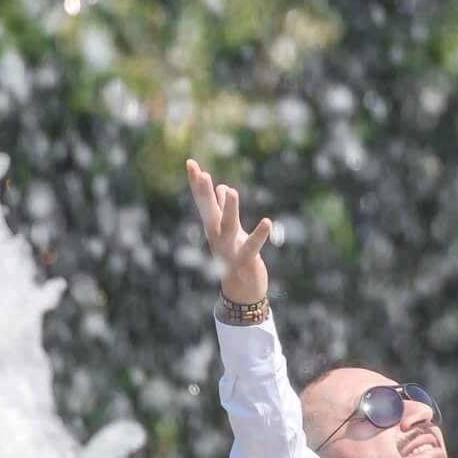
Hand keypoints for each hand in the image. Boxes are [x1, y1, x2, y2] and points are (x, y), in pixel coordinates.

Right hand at [186, 157, 272, 304]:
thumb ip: (225, 209)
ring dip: (230, 209)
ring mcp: (229, 249)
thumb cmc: (234, 258)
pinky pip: (252, 246)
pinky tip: (267, 222)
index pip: (203, 201)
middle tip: (201, 174)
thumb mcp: (230, 232)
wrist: (240, 294)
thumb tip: (224, 188)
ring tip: (233, 191)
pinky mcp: (245, 261)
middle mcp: (218, 237)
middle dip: (204, 193)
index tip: (190, 163)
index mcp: (214, 227)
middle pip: (210, 212)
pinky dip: (259, 235)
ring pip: (228, 227)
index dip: (197, 183)